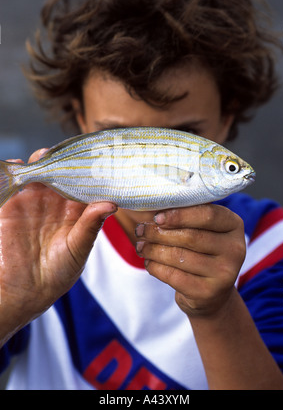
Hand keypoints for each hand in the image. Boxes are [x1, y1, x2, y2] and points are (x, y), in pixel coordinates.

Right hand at [0, 149, 116, 343]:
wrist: (25, 291)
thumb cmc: (59, 273)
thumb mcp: (78, 249)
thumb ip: (90, 226)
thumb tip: (111, 204)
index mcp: (77, 210)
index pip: (86, 183)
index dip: (91, 169)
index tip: (98, 155)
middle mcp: (56, 202)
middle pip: (62, 172)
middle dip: (65, 159)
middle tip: (69, 150)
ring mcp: (34, 202)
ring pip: (39, 172)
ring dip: (41, 161)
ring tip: (45, 155)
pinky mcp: (12, 206)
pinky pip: (13, 183)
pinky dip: (15, 170)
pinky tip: (19, 165)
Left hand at [135, 204, 245, 317]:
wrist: (211, 294)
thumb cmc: (201, 251)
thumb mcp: (202, 230)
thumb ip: (185, 215)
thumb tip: (153, 203)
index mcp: (234, 225)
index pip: (208, 214)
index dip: (179, 215)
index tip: (157, 217)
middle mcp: (235, 249)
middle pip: (191, 236)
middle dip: (159, 233)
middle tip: (140, 231)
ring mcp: (225, 273)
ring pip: (179, 257)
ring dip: (153, 250)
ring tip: (140, 246)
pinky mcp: (208, 293)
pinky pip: (174, 276)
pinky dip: (156, 267)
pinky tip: (148, 262)